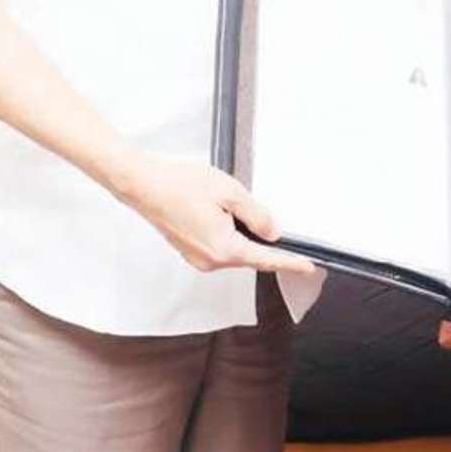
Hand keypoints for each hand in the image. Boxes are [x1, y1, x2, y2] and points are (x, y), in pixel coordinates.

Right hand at [114, 154, 316, 275]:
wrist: (142, 184)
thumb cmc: (179, 184)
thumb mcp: (231, 193)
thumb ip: (257, 216)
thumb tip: (272, 232)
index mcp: (223, 249)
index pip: (266, 259)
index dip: (290, 262)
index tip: (308, 267)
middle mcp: (209, 261)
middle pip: (250, 256)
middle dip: (264, 243)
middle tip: (275, 225)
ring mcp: (197, 258)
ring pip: (234, 250)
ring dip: (243, 235)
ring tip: (233, 207)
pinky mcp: (189, 250)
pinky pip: (219, 247)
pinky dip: (229, 235)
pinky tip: (223, 213)